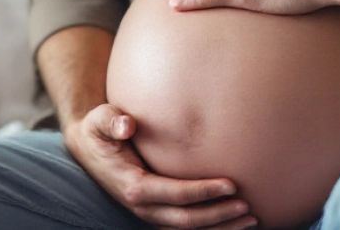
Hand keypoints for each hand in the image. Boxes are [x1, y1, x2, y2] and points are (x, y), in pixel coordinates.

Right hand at [63, 103, 255, 228]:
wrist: (89, 148)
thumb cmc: (100, 130)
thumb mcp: (100, 120)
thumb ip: (111, 120)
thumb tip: (126, 125)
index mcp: (133, 186)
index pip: (175, 194)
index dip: (204, 192)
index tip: (231, 184)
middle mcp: (141, 207)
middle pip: (185, 220)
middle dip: (218, 215)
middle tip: (247, 206)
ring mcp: (149, 213)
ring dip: (219, 228)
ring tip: (251, 219)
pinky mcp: (155, 212)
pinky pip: (185, 227)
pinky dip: (210, 228)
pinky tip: (233, 222)